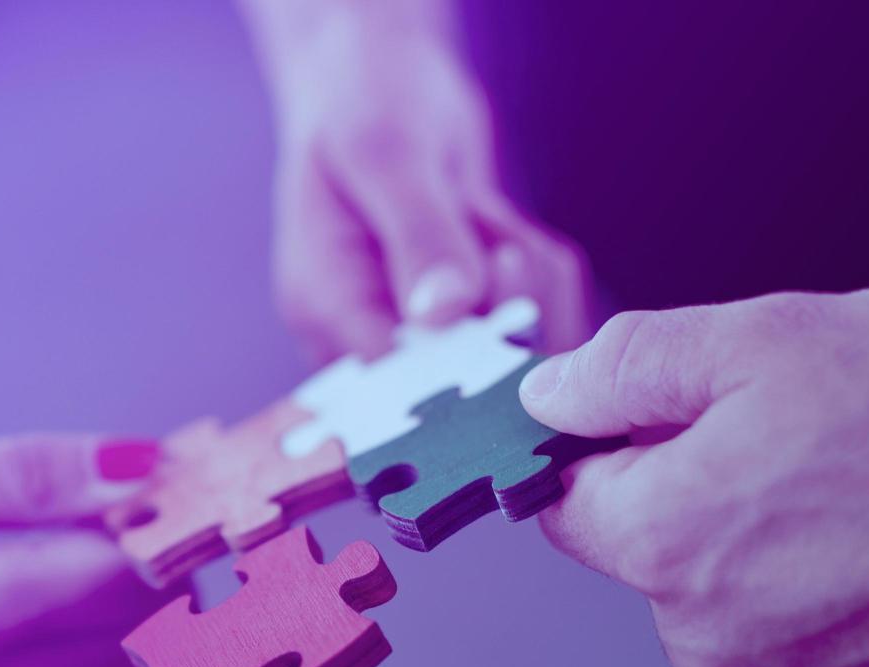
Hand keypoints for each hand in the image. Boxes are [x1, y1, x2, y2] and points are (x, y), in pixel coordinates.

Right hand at [0, 434, 164, 666]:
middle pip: (131, 630)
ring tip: (114, 557)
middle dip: (162, 567)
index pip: (123, 572)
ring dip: (134, 622)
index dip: (169, 523)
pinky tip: (60, 620)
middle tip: (167, 510)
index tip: (191, 482)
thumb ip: (18, 474)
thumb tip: (138, 463)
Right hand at [242, 0, 589, 359]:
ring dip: (523, 271)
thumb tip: (446, 312)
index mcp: (326, 307)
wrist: (385, 79)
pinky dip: (539, 266)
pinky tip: (491, 219)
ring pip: (519, 343)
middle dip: (501, 297)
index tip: (491, 287)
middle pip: (471, 373)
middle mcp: (374, 334)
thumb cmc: (362, 99)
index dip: (456, 362)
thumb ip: (418, 232)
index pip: (394, 384)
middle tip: (478, 219)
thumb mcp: (384, 150)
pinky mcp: (475, 316)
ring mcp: (428, 331)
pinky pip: (543, 316)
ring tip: (474, 208)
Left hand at [520, 284, 868, 666]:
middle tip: (807, 447)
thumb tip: (548, 396)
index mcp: (665, 543)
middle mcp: (712, 642)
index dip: (611, 454)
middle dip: (704, 500)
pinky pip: (811, 657)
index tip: (660, 429)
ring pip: (735, 611)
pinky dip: (840, 612)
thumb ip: (631, 367)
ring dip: (777, 557)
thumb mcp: (768, 338)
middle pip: (656, 559)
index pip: (567, 506)